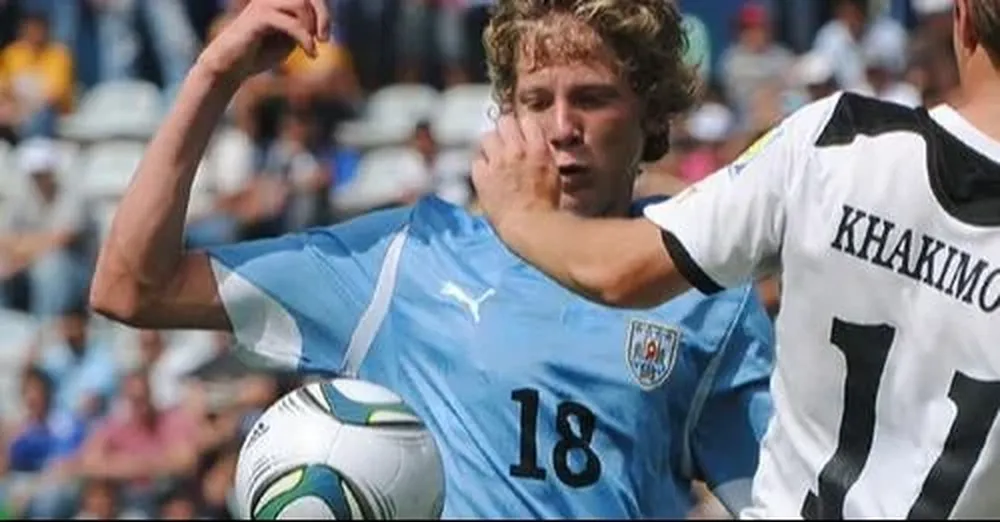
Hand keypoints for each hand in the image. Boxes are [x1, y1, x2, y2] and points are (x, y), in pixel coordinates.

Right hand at [198, 0, 329, 82]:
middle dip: (324, 15)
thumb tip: (326, 17)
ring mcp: (263, 3)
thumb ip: (306, 24)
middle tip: (325, 39)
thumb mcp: (291, 36)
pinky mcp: (258, 18)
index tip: (324, 35)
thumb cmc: (262, 52)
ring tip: (313, 45)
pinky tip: (310, 53)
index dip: (324, 9)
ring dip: (313, 26)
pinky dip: (305, 38)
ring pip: (300, 3)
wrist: (233, 66)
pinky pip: (291, 23)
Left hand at [471, 114, 559, 233]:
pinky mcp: (482, 176)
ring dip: (490, 146)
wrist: (530, 225)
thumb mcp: (552, 173)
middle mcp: (516, 150)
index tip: (521, 134)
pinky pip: (476, 160)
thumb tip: (535, 145)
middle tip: (505, 143)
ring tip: (493, 158)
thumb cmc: (547, 205)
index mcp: (538, 149)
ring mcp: (497, 162)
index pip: (526, 119)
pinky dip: (480, 166)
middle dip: (504, 130)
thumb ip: (542, 154)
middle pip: (504, 121)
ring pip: (487, 136)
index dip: (522, 127)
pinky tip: (486, 175)